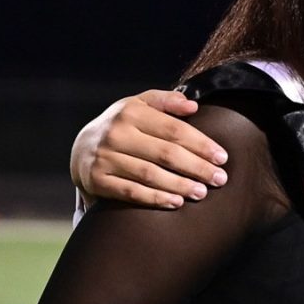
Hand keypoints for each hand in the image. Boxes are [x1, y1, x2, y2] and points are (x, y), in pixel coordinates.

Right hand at [70, 90, 229, 208]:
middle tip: (220, 179)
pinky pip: (131, 192)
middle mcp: (116, 133)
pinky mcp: (97, 179)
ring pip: (150, 174)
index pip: (174, 130)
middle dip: (197, 167)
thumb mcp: (140, 105)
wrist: (81, 149)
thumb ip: (166, 101)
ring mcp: (104, 157)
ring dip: (179, 185)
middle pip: (166, 153)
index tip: (222, 158)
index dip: (201, 144)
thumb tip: (193, 106)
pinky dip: (155, 198)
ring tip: (201, 193)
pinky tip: (176, 202)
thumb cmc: (123, 126)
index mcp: (131, 112)